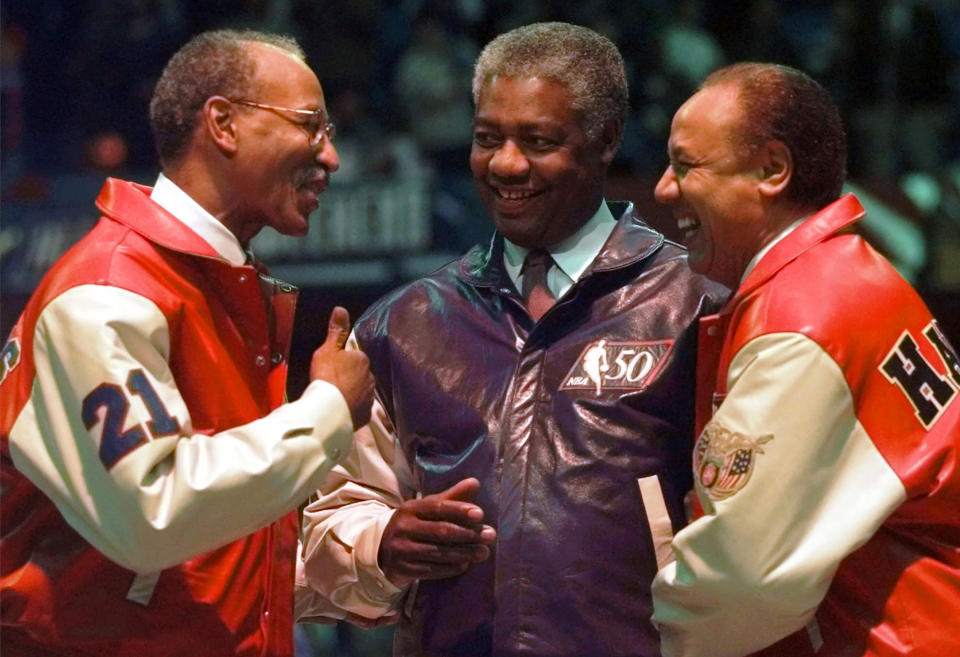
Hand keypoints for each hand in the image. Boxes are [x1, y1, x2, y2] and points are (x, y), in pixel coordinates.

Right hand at [309, 306, 374, 428]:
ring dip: (351, 392)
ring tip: (335, 397)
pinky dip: (352, 407)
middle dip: (349, 377)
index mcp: (362, 359)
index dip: (342, 363)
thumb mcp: (327, 350)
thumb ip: (336, 331)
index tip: (331, 369)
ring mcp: (369, 396)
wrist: (328, 409)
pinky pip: (359, 407)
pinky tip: (340, 409)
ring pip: (360, 391)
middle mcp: (370, 377)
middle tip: (331, 383)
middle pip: (359, 374)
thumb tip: (341, 309)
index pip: (354, 357)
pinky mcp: (366, 413)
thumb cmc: (326, 377)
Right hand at [379, 478, 495, 587]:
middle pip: (441, 531)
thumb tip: (475, 482)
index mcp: (411, 508)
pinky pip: (431, 570)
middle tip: (490, 536)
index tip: (480, 514)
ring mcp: (401, 549)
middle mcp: (404, 527)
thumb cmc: (413, 524)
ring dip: (464, 553)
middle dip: (468, 534)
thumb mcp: (427, 508)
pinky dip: (450, 568)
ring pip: (438, 552)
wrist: (381, 548)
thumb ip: (451, 497)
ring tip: (484, 552)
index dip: (459, 510)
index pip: (438, 507)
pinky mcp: (402, 568)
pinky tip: (465, 565)